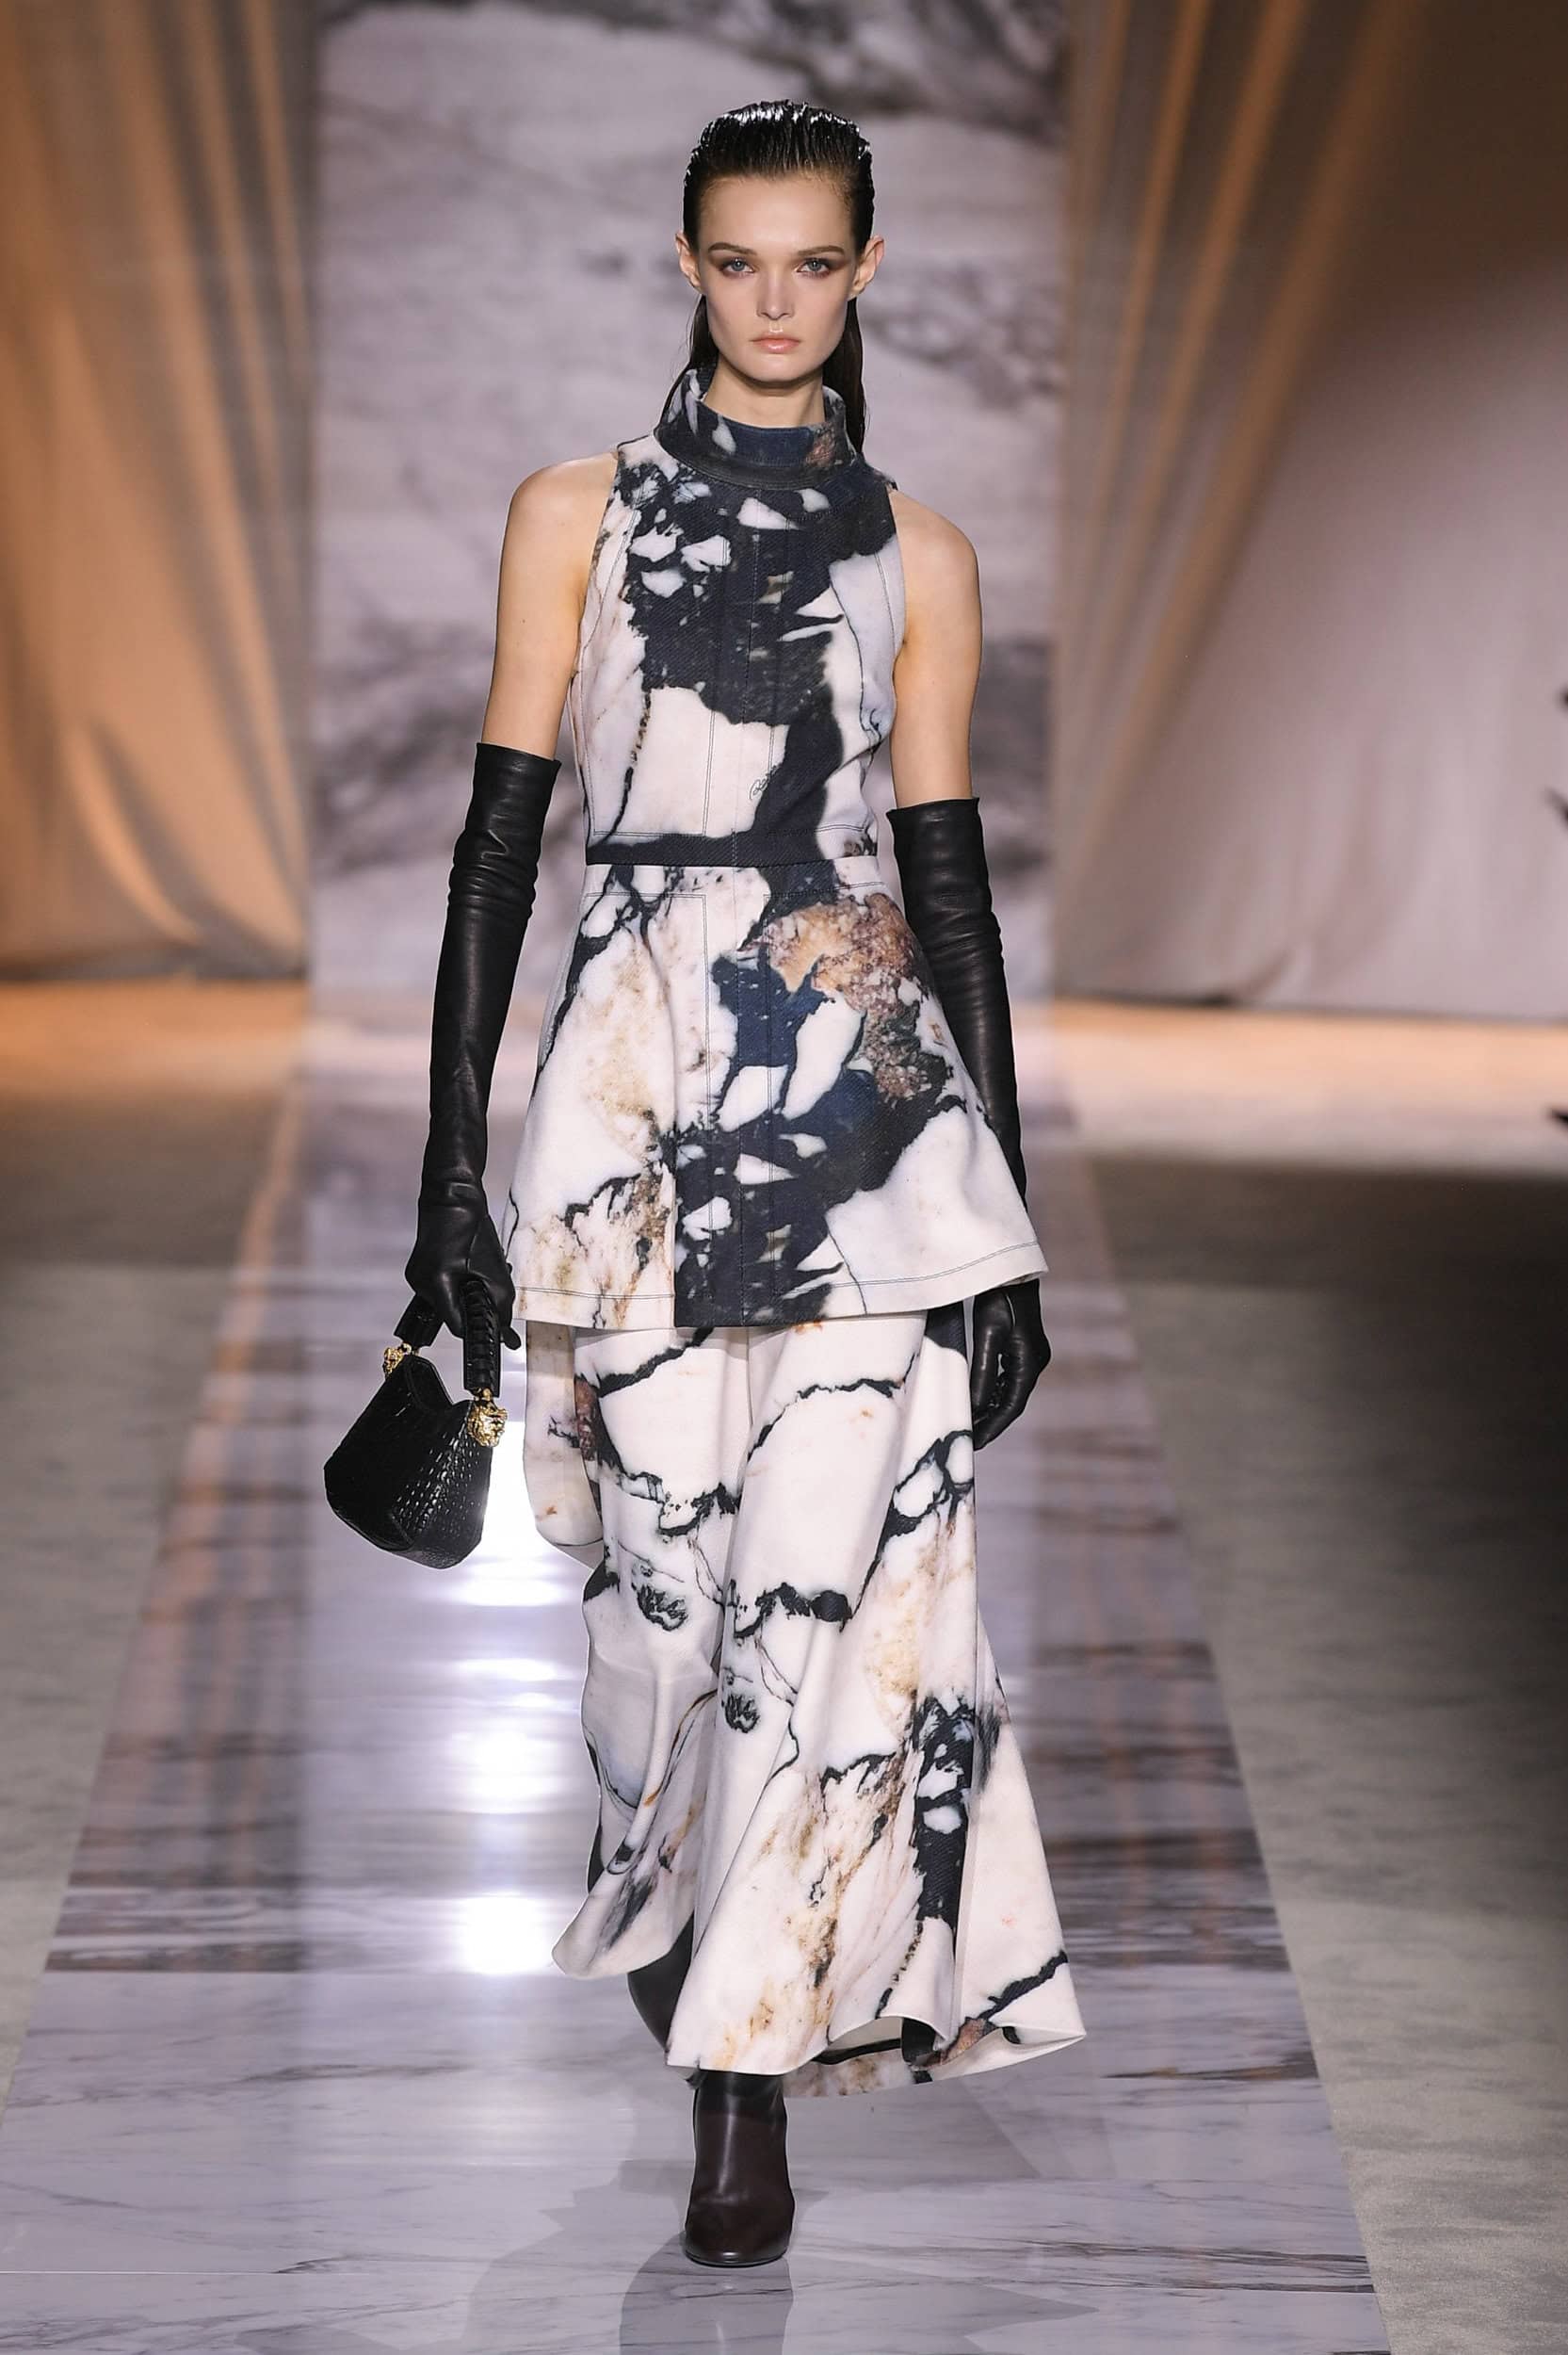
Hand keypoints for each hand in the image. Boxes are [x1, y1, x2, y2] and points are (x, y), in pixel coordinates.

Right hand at [404, 1182, 520, 1348]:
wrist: (451, 1193)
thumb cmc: (471, 1225)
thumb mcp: (494, 1268)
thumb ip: (500, 1300)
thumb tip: (505, 1326)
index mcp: (435, 1285)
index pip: (457, 1325)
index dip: (480, 1330)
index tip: (500, 1336)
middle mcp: (420, 1284)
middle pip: (452, 1313)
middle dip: (476, 1308)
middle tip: (497, 1295)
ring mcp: (417, 1275)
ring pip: (449, 1300)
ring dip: (469, 1294)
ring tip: (486, 1274)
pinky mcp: (421, 1267)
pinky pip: (443, 1286)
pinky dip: (460, 1284)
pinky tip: (473, 1268)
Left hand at [970, 1278, 1049, 1448]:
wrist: (1010, 1269)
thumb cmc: (998, 1297)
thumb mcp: (987, 1335)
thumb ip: (982, 1373)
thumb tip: (975, 1407)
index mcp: (1028, 1363)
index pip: (1011, 1407)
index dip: (993, 1428)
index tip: (975, 1445)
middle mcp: (1034, 1362)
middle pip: (1011, 1402)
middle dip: (990, 1422)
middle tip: (969, 1441)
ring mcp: (1031, 1355)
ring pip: (1009, 1392)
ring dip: (991, 1408)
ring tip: (970, 1425)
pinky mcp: (1023, 1348)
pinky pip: (1008, 1378)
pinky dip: (993, 1392)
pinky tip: (979, 1399)